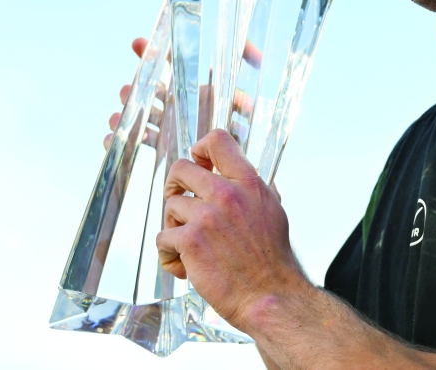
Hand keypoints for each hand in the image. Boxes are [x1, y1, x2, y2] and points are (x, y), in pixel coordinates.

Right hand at [103, 37, 263, 149]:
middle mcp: (178, 104)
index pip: (171, 66)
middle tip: (127, 90)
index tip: (138, 44)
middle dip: (137, 87)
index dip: (153, 54)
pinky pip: (140, 140)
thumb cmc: (241, 126)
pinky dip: (121, 139)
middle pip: (150, 90)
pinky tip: (109, 138)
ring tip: (116, 117)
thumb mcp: (242, 99)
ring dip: (127, 113)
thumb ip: (249, 77)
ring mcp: (169, 125)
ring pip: (142, 114)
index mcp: (194, 89)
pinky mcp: (163, 147)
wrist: (235, 165)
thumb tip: (259, 57)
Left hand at [156, 129, 304, 326]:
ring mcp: (207, 217)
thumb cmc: (272, 259)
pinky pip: (163, 237)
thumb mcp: (273, 210)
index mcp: (249, 183)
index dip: (200, 149)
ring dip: (175, 226)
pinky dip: (169, 254)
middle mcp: (228, 194)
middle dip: (175, 186)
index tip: (198, 164)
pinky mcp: (190, 241)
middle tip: (179, 203)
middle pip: (182, 169)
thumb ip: (254, 189)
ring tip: (190, 246)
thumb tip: (244, 175)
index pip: (218, 141)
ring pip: (171, 206)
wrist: (270, 294)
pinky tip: (185, 266)